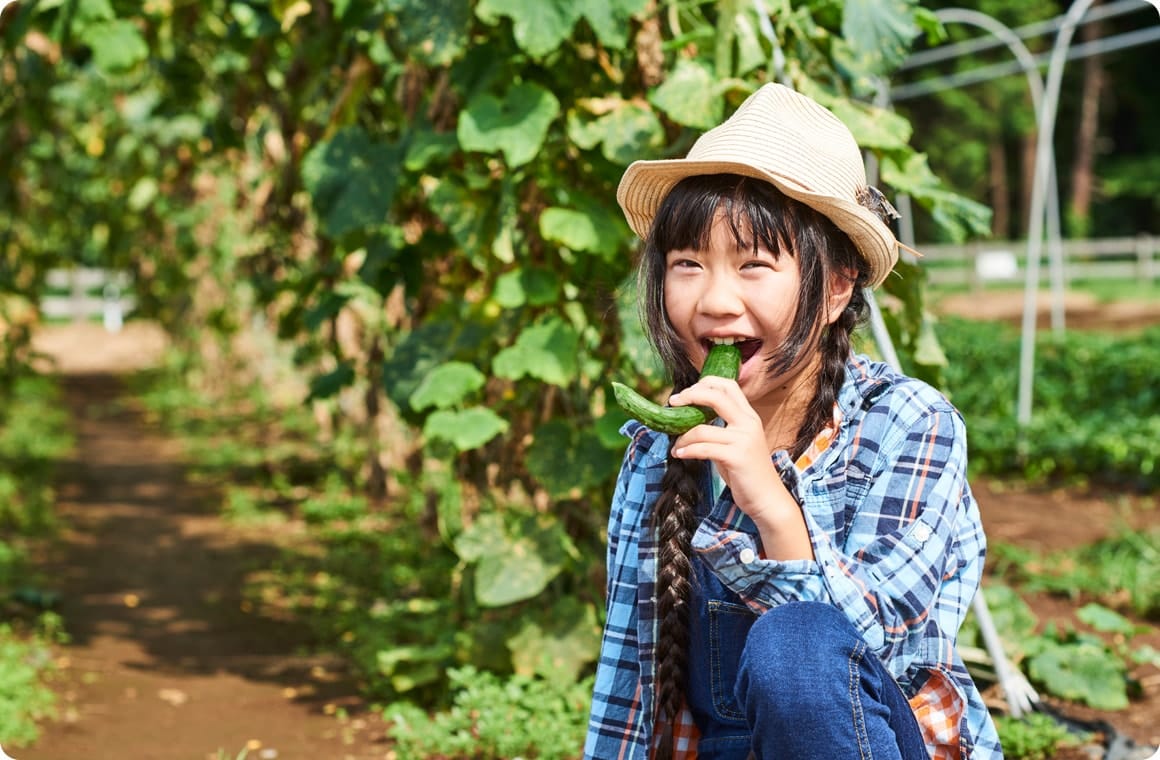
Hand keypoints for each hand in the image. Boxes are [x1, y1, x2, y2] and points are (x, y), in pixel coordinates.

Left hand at [668, 378, 812, 559]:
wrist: (768, 499)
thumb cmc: (747, 473)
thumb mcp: (736, 443)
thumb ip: (720, 428)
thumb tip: (690, 419)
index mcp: (749, 416)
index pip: (727, 385)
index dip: (704, 384)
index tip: (685, 394)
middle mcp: (748, 423)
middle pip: (716, 395)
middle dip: (690, 396)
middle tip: (673, 403)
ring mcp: (744, 439)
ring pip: (702, 428)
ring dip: (682, 437)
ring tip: (676, 446)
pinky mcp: (737, 457)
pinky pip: (703, 448)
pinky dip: (687, 450)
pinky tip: (680, 454)